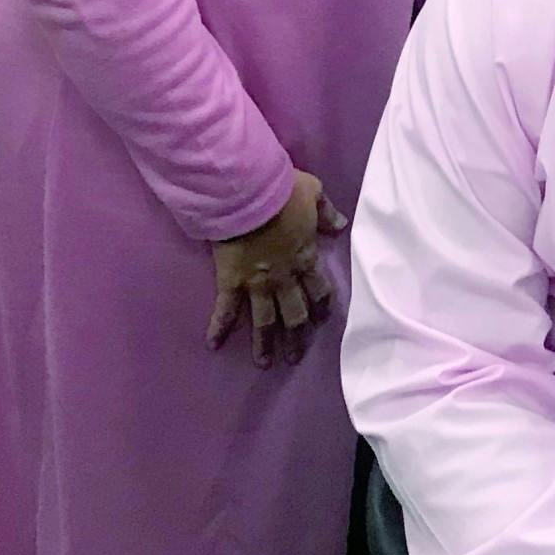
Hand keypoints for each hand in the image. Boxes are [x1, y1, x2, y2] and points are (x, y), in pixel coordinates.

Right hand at [207, 170, 343, 366]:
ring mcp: (257, 283)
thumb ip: (327, 212)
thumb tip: (341, 225)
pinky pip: (225, 309)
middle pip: (294, 313)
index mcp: (305, 257)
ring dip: (265, 343)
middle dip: (297, 336)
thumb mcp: (313, 194)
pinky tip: (213, 345)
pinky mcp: (230, 281)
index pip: (319, 289)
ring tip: (266, 364)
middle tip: (295, 357)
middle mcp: (283, 277)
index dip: (321, 306)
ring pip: (264, 320)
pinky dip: (219, 327)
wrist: (247, 193)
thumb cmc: (281, 190)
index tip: (322, 321)